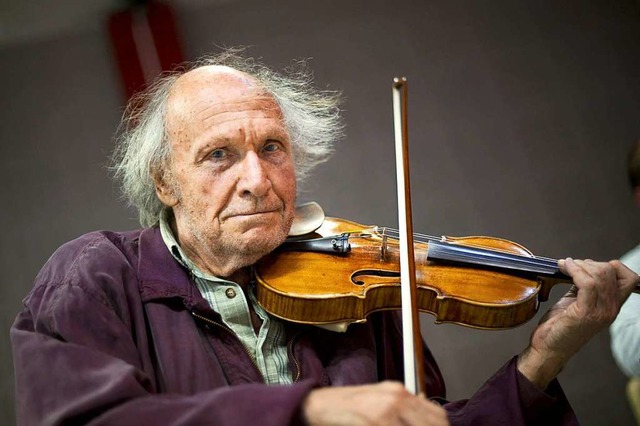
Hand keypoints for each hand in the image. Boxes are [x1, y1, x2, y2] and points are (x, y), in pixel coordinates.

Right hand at [302, 381, 448, 425]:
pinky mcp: (374, 420)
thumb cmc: (346, 406)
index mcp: (399, 391)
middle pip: (433, 424)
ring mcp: (385, 409)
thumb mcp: (378, 398)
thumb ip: (402, 404)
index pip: (437, 415)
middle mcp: (396, 397)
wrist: (317, 406)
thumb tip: (425, 403)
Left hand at [517, 258, 638, 388]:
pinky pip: (587, 283)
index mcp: (612, 306)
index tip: (590, 265)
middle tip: (572, 265)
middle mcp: (611, 309)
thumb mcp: (577, 301)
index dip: (613, 266)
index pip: (630, 279)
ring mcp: (600, 312)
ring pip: (601, 275)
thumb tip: (583, 266)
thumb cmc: (560, 326)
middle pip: (612, 272)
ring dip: (579, 265)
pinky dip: (574, 270)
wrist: (549, 348)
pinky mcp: (586, 313)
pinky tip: (564, 268)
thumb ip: (585, 286)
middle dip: (589, 263)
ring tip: (565, 265)